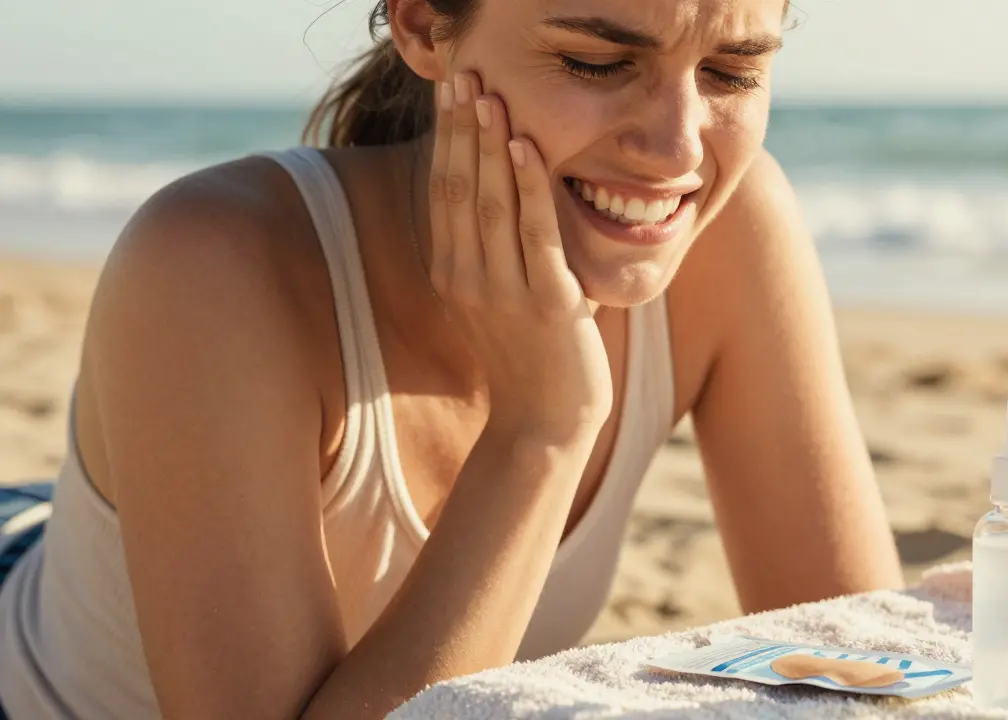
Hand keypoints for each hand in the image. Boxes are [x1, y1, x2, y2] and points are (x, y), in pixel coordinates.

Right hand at [423, 72, 612, 442]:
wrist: (545, 423)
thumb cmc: (526, 356)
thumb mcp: (492, 300)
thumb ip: (485, 252)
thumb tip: (488, 197)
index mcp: (452, 274)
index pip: (441, 192)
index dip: (444, 140)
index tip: (448, 93)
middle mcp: (468, 279)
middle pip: (458, 188)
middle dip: (460, 128)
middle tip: (463, 75)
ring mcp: (504, 291)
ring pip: (490, 203)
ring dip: (489, 145)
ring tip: (489, 95)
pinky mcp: (546, 302)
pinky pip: (534, 233)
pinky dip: (528, 187)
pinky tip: (524, 147)